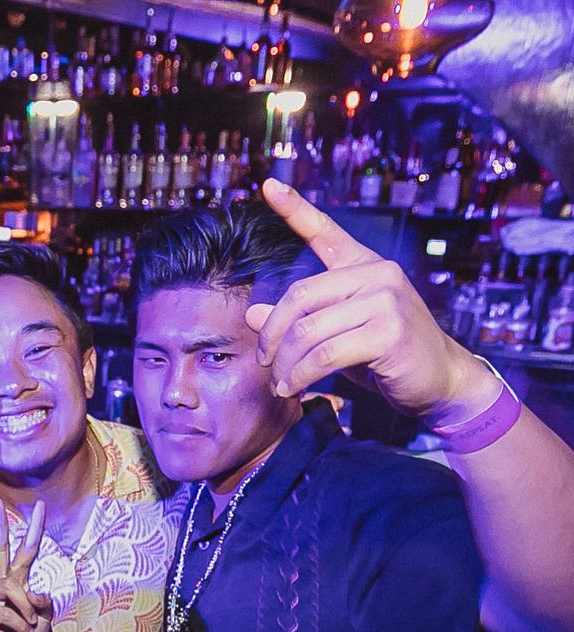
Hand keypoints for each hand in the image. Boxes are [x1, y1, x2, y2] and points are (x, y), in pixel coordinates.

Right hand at [0, 499, 52, 631]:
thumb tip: (37, 591)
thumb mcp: (44, 619)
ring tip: (30, 624)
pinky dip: (23, 626)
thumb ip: (45, 602)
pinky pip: (9, 613)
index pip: (23, 551)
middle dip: (0, 526)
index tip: (38, 507)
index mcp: (15, 581)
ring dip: (27, 608)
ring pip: (12, 588)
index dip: (32, 530)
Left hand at [246, 179, 497, 425]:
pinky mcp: (389, 331)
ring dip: (286, 365)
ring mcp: (386, 299)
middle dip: (272, 335)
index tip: (268, 185)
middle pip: (298, 297)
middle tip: (265, 363)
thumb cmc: (384, 356)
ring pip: (308, 330)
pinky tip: (297, 388)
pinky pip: (326, 354)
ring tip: (282, 385)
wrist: (438, 379)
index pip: (325, 231)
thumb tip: (251, 314)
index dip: (294, 208)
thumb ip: (300, 321)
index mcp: (363, 265)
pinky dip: (302, 375)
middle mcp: (376, 273)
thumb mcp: (337, 334)